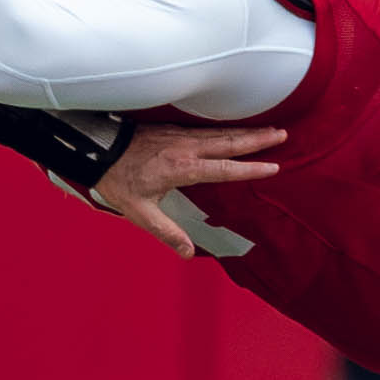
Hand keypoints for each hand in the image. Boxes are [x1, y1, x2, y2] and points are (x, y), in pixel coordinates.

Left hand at [96, 121, 284, 253]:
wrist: (97, 148)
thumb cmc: (117, 180)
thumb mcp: (140, 212)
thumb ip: (167, 232)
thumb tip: (188, 253)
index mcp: (181, 168)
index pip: (223, 168)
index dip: (249, 168)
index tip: (273, 167)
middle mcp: (185, 147)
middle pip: (228, 142)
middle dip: (257, 139)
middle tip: (283, 134)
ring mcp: (179, 135)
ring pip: (220, 131)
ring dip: (246, 130)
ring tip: (270, 129)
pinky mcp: (172, 128)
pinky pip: (206, 126)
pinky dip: (226, 127)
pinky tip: (235, 127)